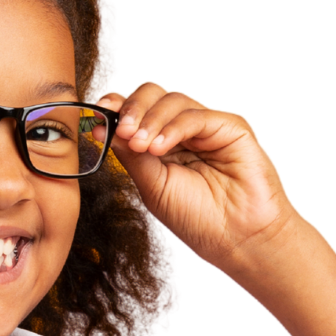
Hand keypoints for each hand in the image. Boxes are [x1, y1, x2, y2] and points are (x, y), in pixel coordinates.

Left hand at [98, 82, 297, 271]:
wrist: (238, 239)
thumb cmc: (198, 219)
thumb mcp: (153, 187)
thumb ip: (132, 156)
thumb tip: (105, 126)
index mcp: (164, 144)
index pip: (139, 113)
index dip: (118, 108)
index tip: (97, 115)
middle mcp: (185, 131)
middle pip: (154, 96)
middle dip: (133, 108)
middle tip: (122, 131)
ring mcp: (207, 127)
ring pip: (173, 100)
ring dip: (150, 120)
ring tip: (141, 145)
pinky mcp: (231, 127)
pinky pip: (196, 115)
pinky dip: (174, 127)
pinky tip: (160, 147)